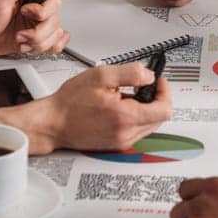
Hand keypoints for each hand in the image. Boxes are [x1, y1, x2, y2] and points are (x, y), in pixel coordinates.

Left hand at [0, 0, 68, 55]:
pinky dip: (46, 48)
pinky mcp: (37, 40)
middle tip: (19, 33)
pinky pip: (55, 45)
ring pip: (55, 36)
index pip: (54, 4)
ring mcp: (38, 26)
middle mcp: (39, 11)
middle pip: (55, 23)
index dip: (40, 13)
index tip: (23, 12)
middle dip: (36, 33)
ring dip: (37, 43)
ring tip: (20, 40)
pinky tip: (33, 45)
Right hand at [0, 62, 172, 153]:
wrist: (52, 123)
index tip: (158, 82)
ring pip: (149, 124)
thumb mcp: (101, 76)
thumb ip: (131, 73)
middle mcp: (126, 133)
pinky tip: (118, 107)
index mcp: (125, 116)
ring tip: (125, 96)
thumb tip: (149, 76)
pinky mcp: (116, 144)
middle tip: (142, 86)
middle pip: (159, 118)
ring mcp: (121, 141)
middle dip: (155, 99)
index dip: (164, 92)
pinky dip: (134, 117)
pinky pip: (136, 130)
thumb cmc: (70, 102)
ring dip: (144, 109)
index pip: (164, 109)